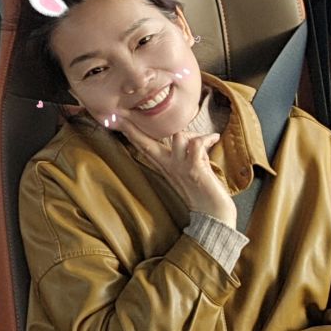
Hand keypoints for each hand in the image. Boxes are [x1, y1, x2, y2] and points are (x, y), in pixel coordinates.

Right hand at [115, 118, 235, 226]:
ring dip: (192, 132)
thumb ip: (185, 155)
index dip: (129, 132)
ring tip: (205, 138)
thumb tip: (191, 139)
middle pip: (145, 143)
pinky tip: (214, 138)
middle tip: (122, 114)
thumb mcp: (188, 171)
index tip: (115, 118)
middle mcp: (168, 165)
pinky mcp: (194, 169)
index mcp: (164, 166)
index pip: (142, 146)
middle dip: (132, 127)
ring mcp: (180, 167)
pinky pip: (196, 144)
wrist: (214, 216)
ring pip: (177, 136)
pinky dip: (206, 138)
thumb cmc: (204, 193)